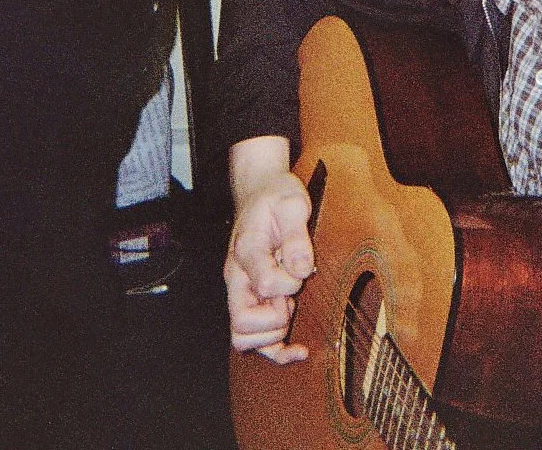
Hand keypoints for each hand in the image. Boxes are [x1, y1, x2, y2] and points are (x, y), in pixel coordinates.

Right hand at [225, 158, 314, 363]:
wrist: (260, 192)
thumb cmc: (276, 196)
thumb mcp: (292, 204)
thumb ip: (297, 237)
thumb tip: (303, 270)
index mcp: (247, 252)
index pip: (265, 284)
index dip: (289, 283)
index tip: (301, 268)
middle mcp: (238, 278)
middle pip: (243, 324)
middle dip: (277, 319)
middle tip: (292, 298)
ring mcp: (241, 293)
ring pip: (244, 339)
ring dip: (274, 334)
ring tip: (290, 309)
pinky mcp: (251, 301)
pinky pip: (255, 340)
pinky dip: (275, 350)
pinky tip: (298, 350)